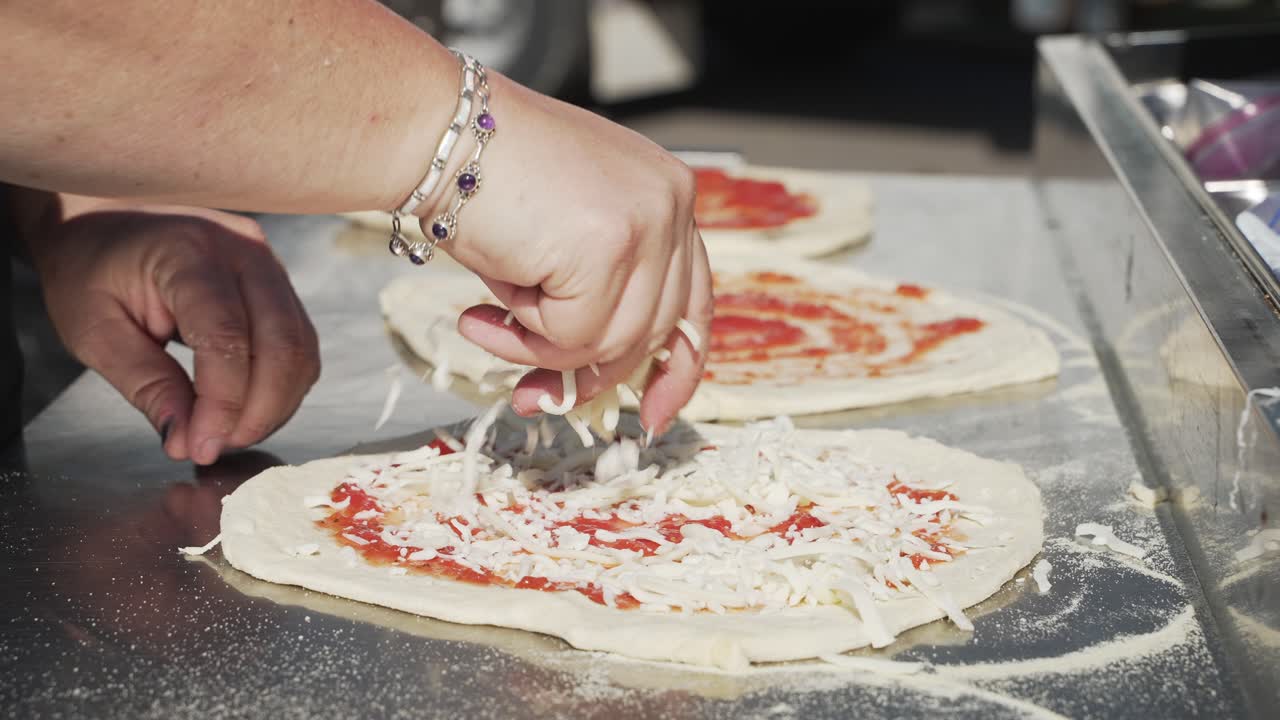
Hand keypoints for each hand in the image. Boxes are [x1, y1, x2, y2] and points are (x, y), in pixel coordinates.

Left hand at [29, 198, 319, 463]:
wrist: (105, 216)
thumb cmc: (90, 267)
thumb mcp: (93, 330)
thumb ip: (145, 384)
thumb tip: (186, 439)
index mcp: (188, 253)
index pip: (227, 337)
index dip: (222, 403)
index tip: (199, 447)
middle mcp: (244, 252)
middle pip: (282, 345)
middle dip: (257, 411)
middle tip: (216, 447)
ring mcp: (270, 264)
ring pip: (301, 349)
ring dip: (275, 404)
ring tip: (228, 432)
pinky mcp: (279, 283)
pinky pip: (299, 344)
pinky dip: (281, 386)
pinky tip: (247, 408)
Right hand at [435, 73, 712, 434]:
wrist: (434, 135)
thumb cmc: (480, 182)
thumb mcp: (562, 238)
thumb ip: (596, 293)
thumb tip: (594, 375)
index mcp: (667, 193)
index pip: (693, 299)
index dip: (675, 366)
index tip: (652, 414)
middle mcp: (671, 201)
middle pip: (653, 332)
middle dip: (588, 374)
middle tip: (532, 397)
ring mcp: (646, 221)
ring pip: (612, 342)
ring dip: (539, 348)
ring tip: (486, 319)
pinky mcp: (609, 246)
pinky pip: (573, 336)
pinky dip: (521, 338)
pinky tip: (483, 306)